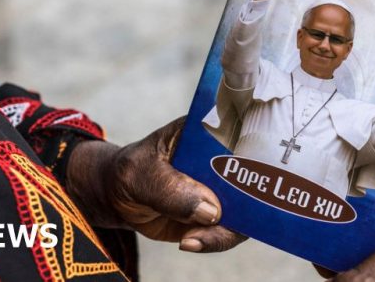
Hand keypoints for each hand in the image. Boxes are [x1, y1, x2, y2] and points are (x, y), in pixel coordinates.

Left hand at [67, 117, 246, 252]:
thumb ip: (169, 189)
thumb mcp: (139, 174)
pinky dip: (211, 241)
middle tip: (222, 219)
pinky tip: (187, 242)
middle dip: (251, 201)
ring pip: (245, 212)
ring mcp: (221, 188)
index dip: (257, 151)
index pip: (243, 135)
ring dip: (225, 230)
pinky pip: (225, 232)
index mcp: (208, 132)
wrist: (116, 196)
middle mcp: (222, 160)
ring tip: (191, 238)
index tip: (257, 172)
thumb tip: (210, 210)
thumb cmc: (129, 171)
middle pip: (255, 177)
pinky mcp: (214, 215)